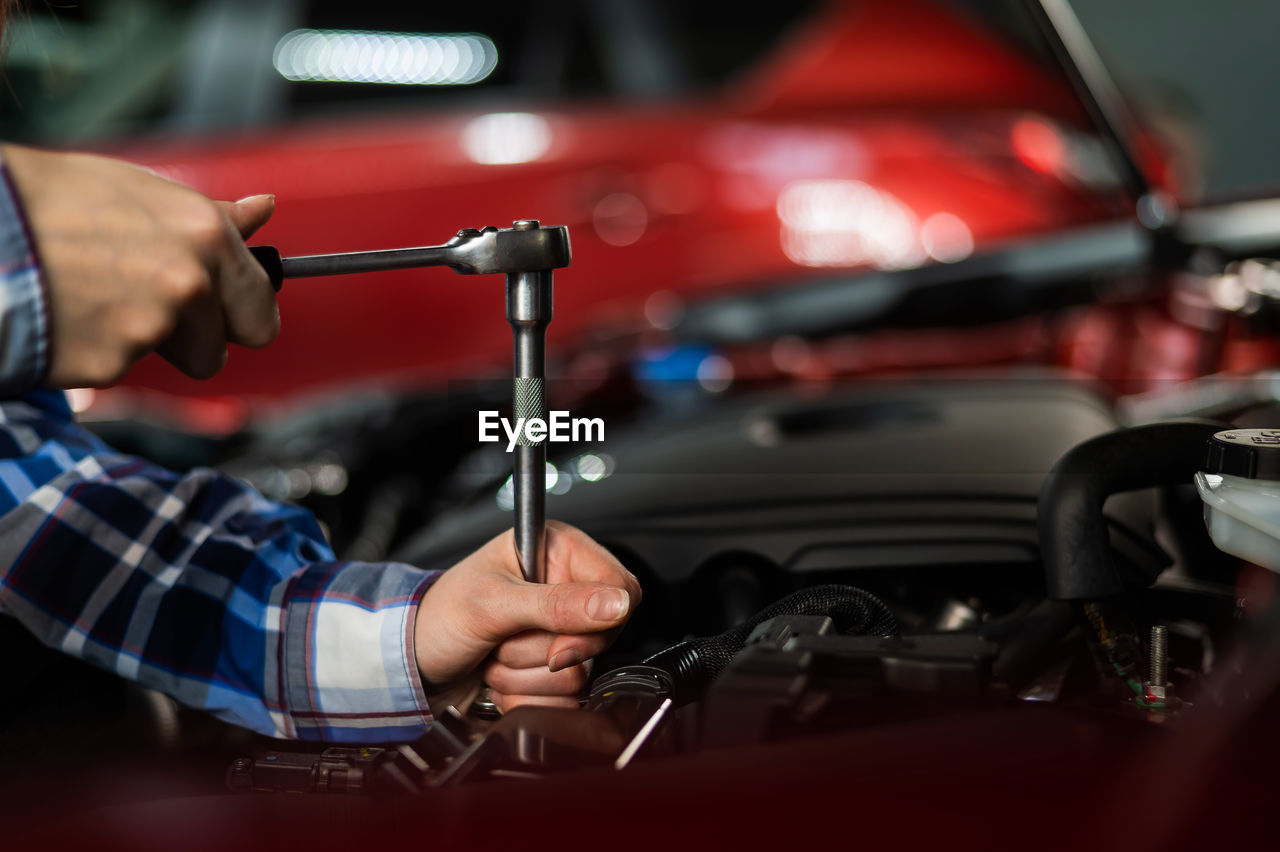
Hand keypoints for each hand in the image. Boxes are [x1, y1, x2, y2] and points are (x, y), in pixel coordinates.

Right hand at [1, 144, 278, 386]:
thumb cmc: (46, 201)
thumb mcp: (135, 189)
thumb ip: (210, 213)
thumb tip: (263, 210)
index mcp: (207, 235)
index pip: (261, 306)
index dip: (240, 312)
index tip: (224, 310)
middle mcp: (190, 284)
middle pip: (228, 345)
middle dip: (204, 338)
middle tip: (159, 311)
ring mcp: (152, 328)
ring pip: (176, 360)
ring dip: (149, 343)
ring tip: (97, 300)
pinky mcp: (111, 364)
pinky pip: (120, 368)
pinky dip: (98, 352)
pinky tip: (68, 317)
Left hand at [414, 521, 640, 713]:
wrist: (410, 662)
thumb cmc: (439, 615)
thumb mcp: (493, 603)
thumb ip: (557, 603)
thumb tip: (616, 603)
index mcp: (557, 552)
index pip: (619, 586)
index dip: (599, 620)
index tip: (561, 643)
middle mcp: (564, 589)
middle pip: (601, 636)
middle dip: (545, 652)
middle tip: (505, 641)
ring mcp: (559, 633)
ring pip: (580, 673)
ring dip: (525, 674)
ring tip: (493, 655)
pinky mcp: (551, 671)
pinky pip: (564, 698)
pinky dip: (524, 696)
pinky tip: (498, 678)